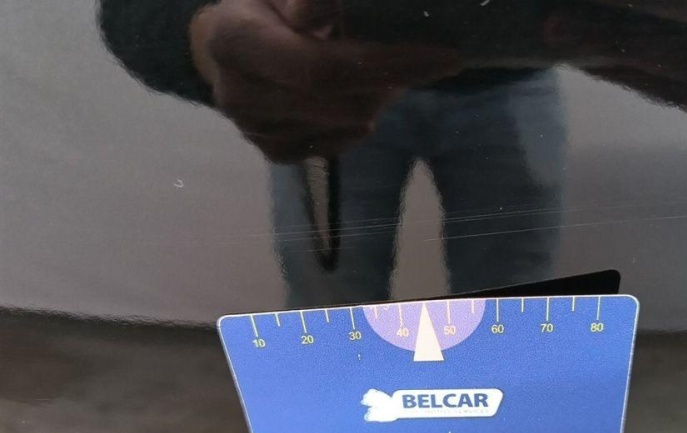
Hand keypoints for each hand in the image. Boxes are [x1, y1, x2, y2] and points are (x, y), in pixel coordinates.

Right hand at [190, 0, 460, 161]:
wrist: (228, 43)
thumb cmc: (268, 3)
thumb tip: (319, 13)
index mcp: (235, 40)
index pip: (322, 67)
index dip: (388, 63)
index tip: (446, 57)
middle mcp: (237, 93)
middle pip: (340, 102)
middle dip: (391, 81)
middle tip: (424, 61)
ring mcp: (254, 129)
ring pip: (344, 125)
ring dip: (378, 98)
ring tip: (383, 71)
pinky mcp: (273, 151)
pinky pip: (334, 147)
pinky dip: (358, 124)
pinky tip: (356, 99)